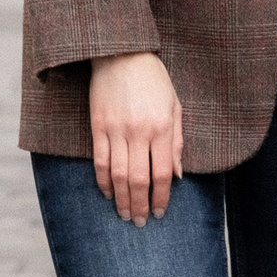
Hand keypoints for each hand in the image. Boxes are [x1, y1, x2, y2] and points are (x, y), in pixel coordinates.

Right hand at [88, 51, 181, 224]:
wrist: (123, 54)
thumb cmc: (154, 80)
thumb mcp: (175, 106)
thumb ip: (177, 142)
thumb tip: (178, 175)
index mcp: (162, 127)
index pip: (162, 173)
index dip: (162, 197)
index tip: (161, 212)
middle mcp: (139, 132)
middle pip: (138, 179)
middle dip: (140, 205)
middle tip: (141, 222)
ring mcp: (116, 130)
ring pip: (117, 175)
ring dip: (121, 199)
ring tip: (125, 214)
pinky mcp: (98, 126)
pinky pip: (100, 161)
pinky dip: (102, 181)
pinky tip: (107, 193)